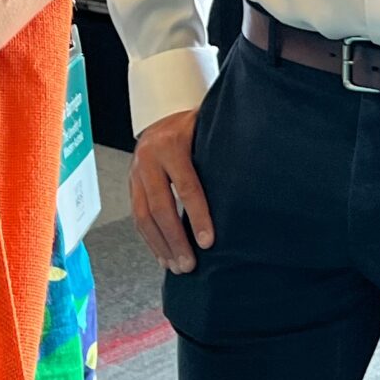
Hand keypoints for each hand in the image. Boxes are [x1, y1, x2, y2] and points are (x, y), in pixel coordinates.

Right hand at [130, 107, 211, 273]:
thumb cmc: (194, 126)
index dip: (197, 216)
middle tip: (189, 264)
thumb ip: (219, 152)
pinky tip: (163, 255)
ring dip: (160, 245)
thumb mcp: (207, 132)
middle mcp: (148, 158)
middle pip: (160, 206)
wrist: (162, 113)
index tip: (208, 241)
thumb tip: (248, 183)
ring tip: (176, 266)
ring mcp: (136, 172)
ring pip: (143, 216)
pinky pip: (138, 216)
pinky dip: (150, 239)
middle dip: (175, 239)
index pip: (186, 186)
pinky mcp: (131, 184)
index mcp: (171, 144)